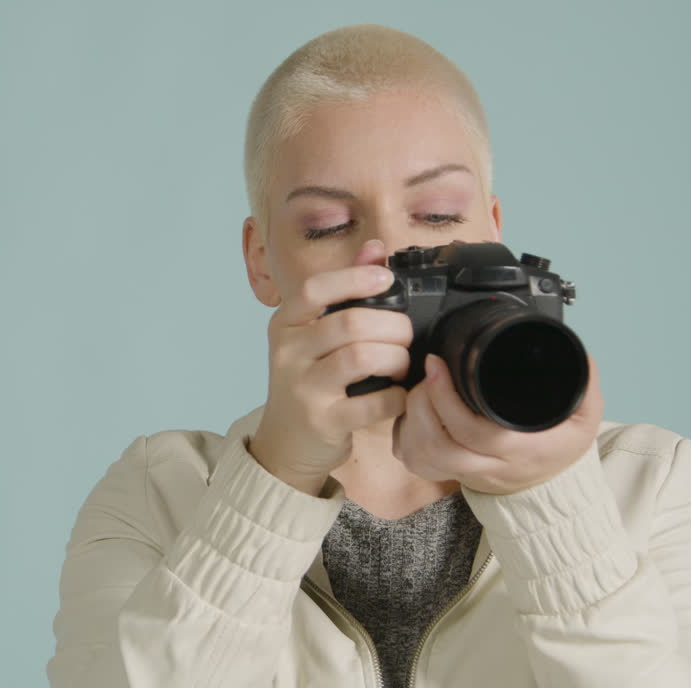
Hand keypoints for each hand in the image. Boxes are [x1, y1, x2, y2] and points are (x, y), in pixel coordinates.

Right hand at [250, 239, 413, 494]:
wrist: (286, 441)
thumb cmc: (307, 380)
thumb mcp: (314, 334)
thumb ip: (344, 291)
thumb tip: (374, 249)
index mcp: (285, 324)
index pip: (315, 288)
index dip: (355, 278)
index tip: (386, 279)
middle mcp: (288, 352)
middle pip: (351, 323)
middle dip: (393, 326)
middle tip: (405, 335)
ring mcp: (303, 388)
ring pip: (362, 357)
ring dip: (396, 358)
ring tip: (401, 363)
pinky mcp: (323, 421)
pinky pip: (373, 402)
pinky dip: (396, 396)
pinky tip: (395, 394)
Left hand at [392, 351, 604, 494]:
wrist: (552, 486)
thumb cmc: (561, 445)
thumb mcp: (584, 415)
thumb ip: (582, 382)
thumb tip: (573, 352)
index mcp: (519, 451)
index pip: (473, 431)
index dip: (446, 398)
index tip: (437, 364)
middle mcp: (488, 467)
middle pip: (438, 446)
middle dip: (422, 403)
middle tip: (427, 373)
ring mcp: (464, 473)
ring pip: (421, 456)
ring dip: (411, 419)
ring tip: (420, 390)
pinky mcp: (447, 475)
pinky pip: (415, 462)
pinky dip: (405, 436)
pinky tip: (414, 413)